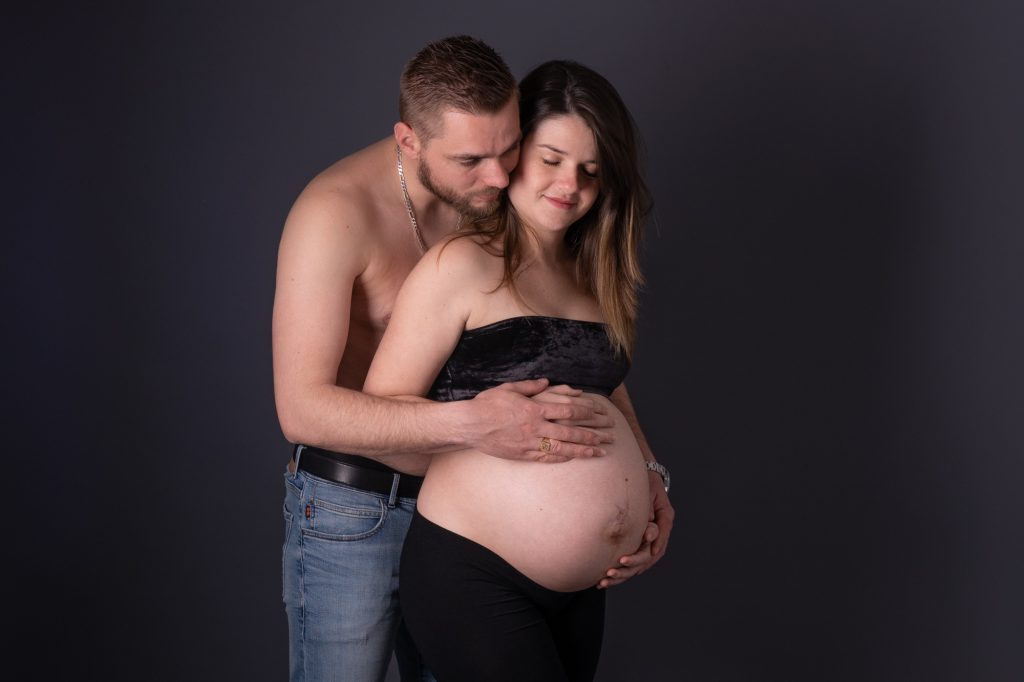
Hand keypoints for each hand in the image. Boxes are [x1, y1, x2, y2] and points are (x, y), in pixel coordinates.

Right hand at [464, 378, 613, 462]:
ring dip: (583, 450)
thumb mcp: (509, 388)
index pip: (568, 410)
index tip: (600, 414)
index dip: (587, 412)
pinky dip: (562, 457)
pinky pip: (546, 457)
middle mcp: (536, 426)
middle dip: (592, 434)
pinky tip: (573, 458)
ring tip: (599, 452)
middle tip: (609, 437)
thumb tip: (547, 383)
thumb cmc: (488, 404)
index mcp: (535, 408)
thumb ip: (530, 386)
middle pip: (570, 431)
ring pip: (562, 447)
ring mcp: (530, 442)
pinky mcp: (522, 454)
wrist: (469, 424)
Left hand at [597, 474, 673, 587]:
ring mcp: (653, 536)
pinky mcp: (642, 540)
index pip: (659, 541)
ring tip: (604, 581)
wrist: (644, 474)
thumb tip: (647, 534)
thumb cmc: (645, 479)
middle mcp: (661, 530)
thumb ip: (647, 510)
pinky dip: (623, 570)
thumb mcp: (647, 490)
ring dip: (624, 574)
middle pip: (649, 556)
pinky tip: (607, 578)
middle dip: (629, 567)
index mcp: (665, 517)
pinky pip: (635, 559)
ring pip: (642, 562)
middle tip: (611, 571)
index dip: (640, 555)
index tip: (625, 561)